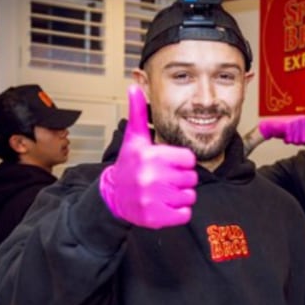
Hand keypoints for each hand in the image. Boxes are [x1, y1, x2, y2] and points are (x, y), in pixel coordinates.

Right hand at [99, 85, 197, 228]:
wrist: (113, 196)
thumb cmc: (129, 165)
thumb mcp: (134, 138)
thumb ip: (138, 112)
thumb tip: (134, 86)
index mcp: (149, 156)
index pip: (189, 159)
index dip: (181, 162)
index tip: (169, 163)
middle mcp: (149, 178)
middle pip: (191, 179)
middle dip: (182, 179)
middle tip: (166, 179)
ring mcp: (151, 199)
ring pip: (190, 197)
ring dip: (181, 196)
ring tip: (165, 191)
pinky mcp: (154, 218)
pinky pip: (185, 214)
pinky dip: (179, 212)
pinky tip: (165, 205)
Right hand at [258, 116, 304, 147]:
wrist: (272, 126)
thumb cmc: (286, 130)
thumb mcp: (298, 135)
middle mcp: (301, 119)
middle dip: (300, 142)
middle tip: (295, 142)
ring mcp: (294, 121)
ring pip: (298, 139)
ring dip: (293, 141)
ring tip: (289, 139)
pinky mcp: (287, 125)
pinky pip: (290, 138)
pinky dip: (287, 140)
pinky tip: (285, 139)